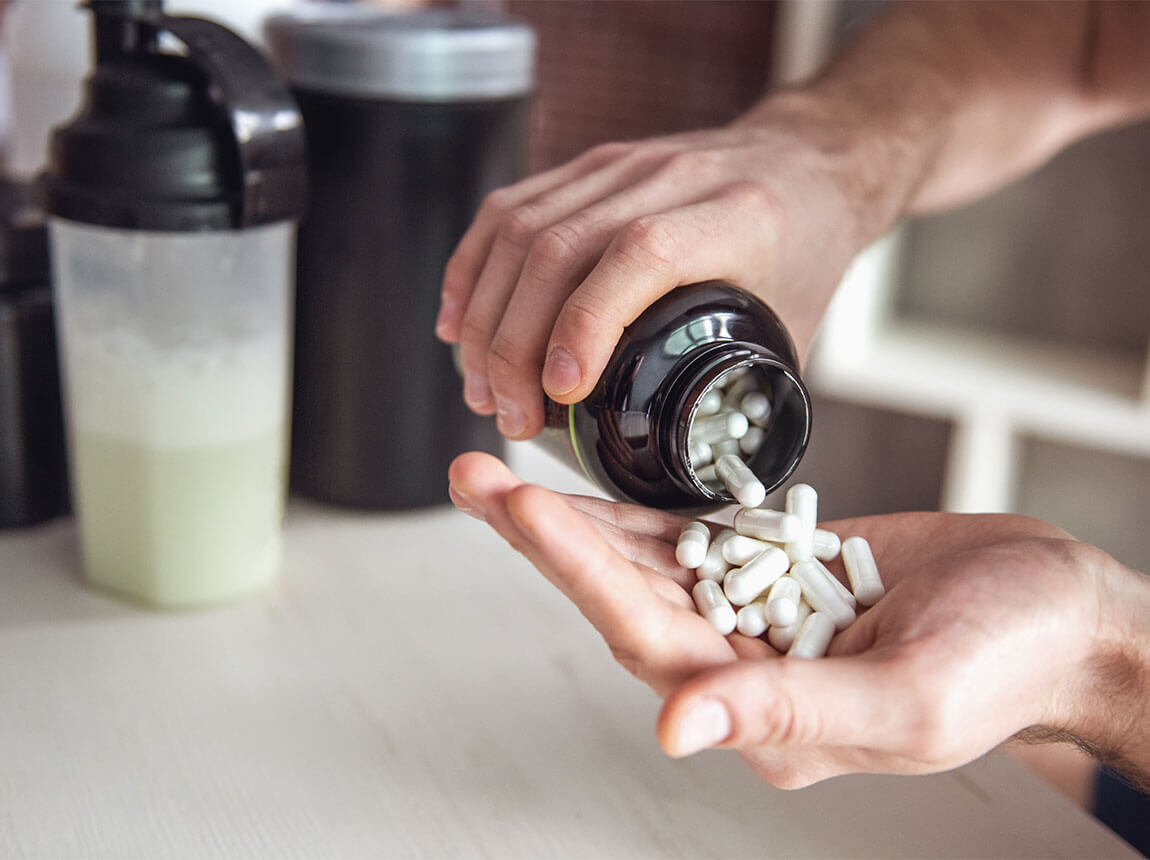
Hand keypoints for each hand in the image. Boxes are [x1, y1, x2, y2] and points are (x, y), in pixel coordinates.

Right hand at [436, 109, 896, 440]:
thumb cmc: (803, 248)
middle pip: (559, 247)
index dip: (587, 321)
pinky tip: (460, 324)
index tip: (559, 393)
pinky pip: (507, 211)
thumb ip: (749, 397)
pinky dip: (473, 272)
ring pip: (520, 230)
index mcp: (734, 218)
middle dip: (515, 345)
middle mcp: (671, 179)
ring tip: (482, 388)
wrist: (805, 163)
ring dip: (487, 317)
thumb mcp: (798, 325)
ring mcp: (622, 165)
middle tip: (507, 416)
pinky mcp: (588, 167)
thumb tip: (698, 479)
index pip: (641, 255)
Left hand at [448, 451, 1148, 788]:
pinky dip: (638, 514)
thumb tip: (677, 731)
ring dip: (575, 519)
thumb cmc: (1006, 663)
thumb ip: (792, 715)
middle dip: (546, 535)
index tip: (516, 506)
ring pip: (643, 565)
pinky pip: (690, 542)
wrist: (1059, 614)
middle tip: (474, 475)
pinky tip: (589, 484)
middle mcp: (741, 669)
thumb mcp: (907, 699)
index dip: (576, 569)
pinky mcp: (772, 574)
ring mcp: (752, 619)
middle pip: (622, 596)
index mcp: (761, 714)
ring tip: (503, 471)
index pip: (643, 636)